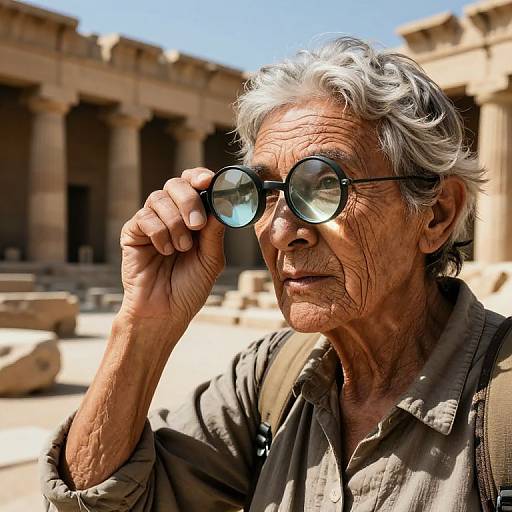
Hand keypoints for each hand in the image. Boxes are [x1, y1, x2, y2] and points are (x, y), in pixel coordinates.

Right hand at [119, 168, 224, 326]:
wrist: (166, 312)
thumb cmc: (190, 288)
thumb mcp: (211, 259)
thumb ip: (214, 231)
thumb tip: (221, 202)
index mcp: (194, 218)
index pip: (195, 185)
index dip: (201, 177)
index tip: (210, 182)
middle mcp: (172, 215)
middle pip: (176, 184)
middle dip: (189, 200)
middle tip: (196, 225)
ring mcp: (151, 222)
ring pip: (159, 198)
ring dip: (175, 223)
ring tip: (181, 248)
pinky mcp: (133, 233)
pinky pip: (144, 217)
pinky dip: (159, 233)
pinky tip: (164, 252)